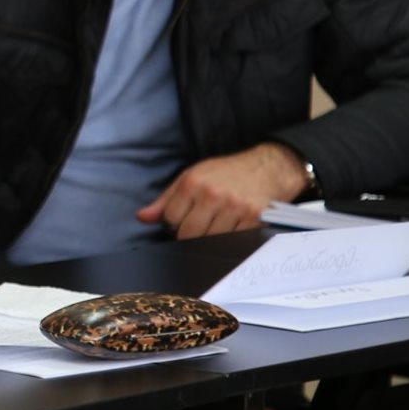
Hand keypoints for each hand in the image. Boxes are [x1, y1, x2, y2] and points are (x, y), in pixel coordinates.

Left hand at [136, 143, 304, 239]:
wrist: (266, 168)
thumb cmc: (225, 174)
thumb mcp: (191, 177)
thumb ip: (166, 200)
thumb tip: (142, 217)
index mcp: (192, 182)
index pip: (171, 219)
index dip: (174, 224)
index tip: (183, 220)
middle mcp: (212, 194)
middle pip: (189, 233)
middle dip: (191, 234)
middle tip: (200, 226)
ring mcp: (234, 207)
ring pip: (211, 240)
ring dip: (211, 238)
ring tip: (217, 224)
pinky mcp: (253, 218)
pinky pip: (233, 241)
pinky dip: (231, 239)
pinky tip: (233, 227)